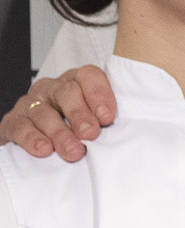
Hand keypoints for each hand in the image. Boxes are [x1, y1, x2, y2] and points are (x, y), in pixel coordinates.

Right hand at [2, 66, 116, 161]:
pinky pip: (21, 127)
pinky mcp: (14, 121)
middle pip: (67, 94)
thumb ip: (107, 120)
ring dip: (60, 133)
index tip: (107, 117)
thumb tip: (127, 133)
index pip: (89, 76)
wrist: (39, 143)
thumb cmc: (76, 129)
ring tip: (73, 151)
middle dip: (80, 115)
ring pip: (45, 113)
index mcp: (76, 83)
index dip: (99, 94)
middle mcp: (53, 89)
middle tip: (91, 134)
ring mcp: (32, 104)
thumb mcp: (96, 120)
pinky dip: (33, 139)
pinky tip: (44, 149)